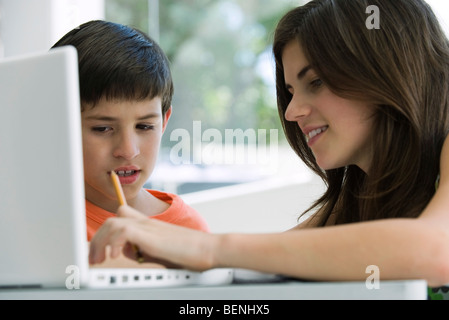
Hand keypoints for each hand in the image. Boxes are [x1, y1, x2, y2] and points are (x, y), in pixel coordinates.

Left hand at [88, 204, 215, 270]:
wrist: (209, 248)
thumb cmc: (189, 253)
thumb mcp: (161, 251)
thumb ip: (144, 250)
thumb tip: (128, 254)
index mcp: (148, 225)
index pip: (122, 214)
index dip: (107, 229)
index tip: (99, 249)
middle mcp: (145, 222)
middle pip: (111, 220)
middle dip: (97, 240)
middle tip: (94, 259)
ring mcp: (147, 226)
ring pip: (111, 223)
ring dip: (100, 242)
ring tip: (100, 260)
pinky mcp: (150, 234)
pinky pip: (122, 230)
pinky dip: (113, 243)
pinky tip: (116, 256)